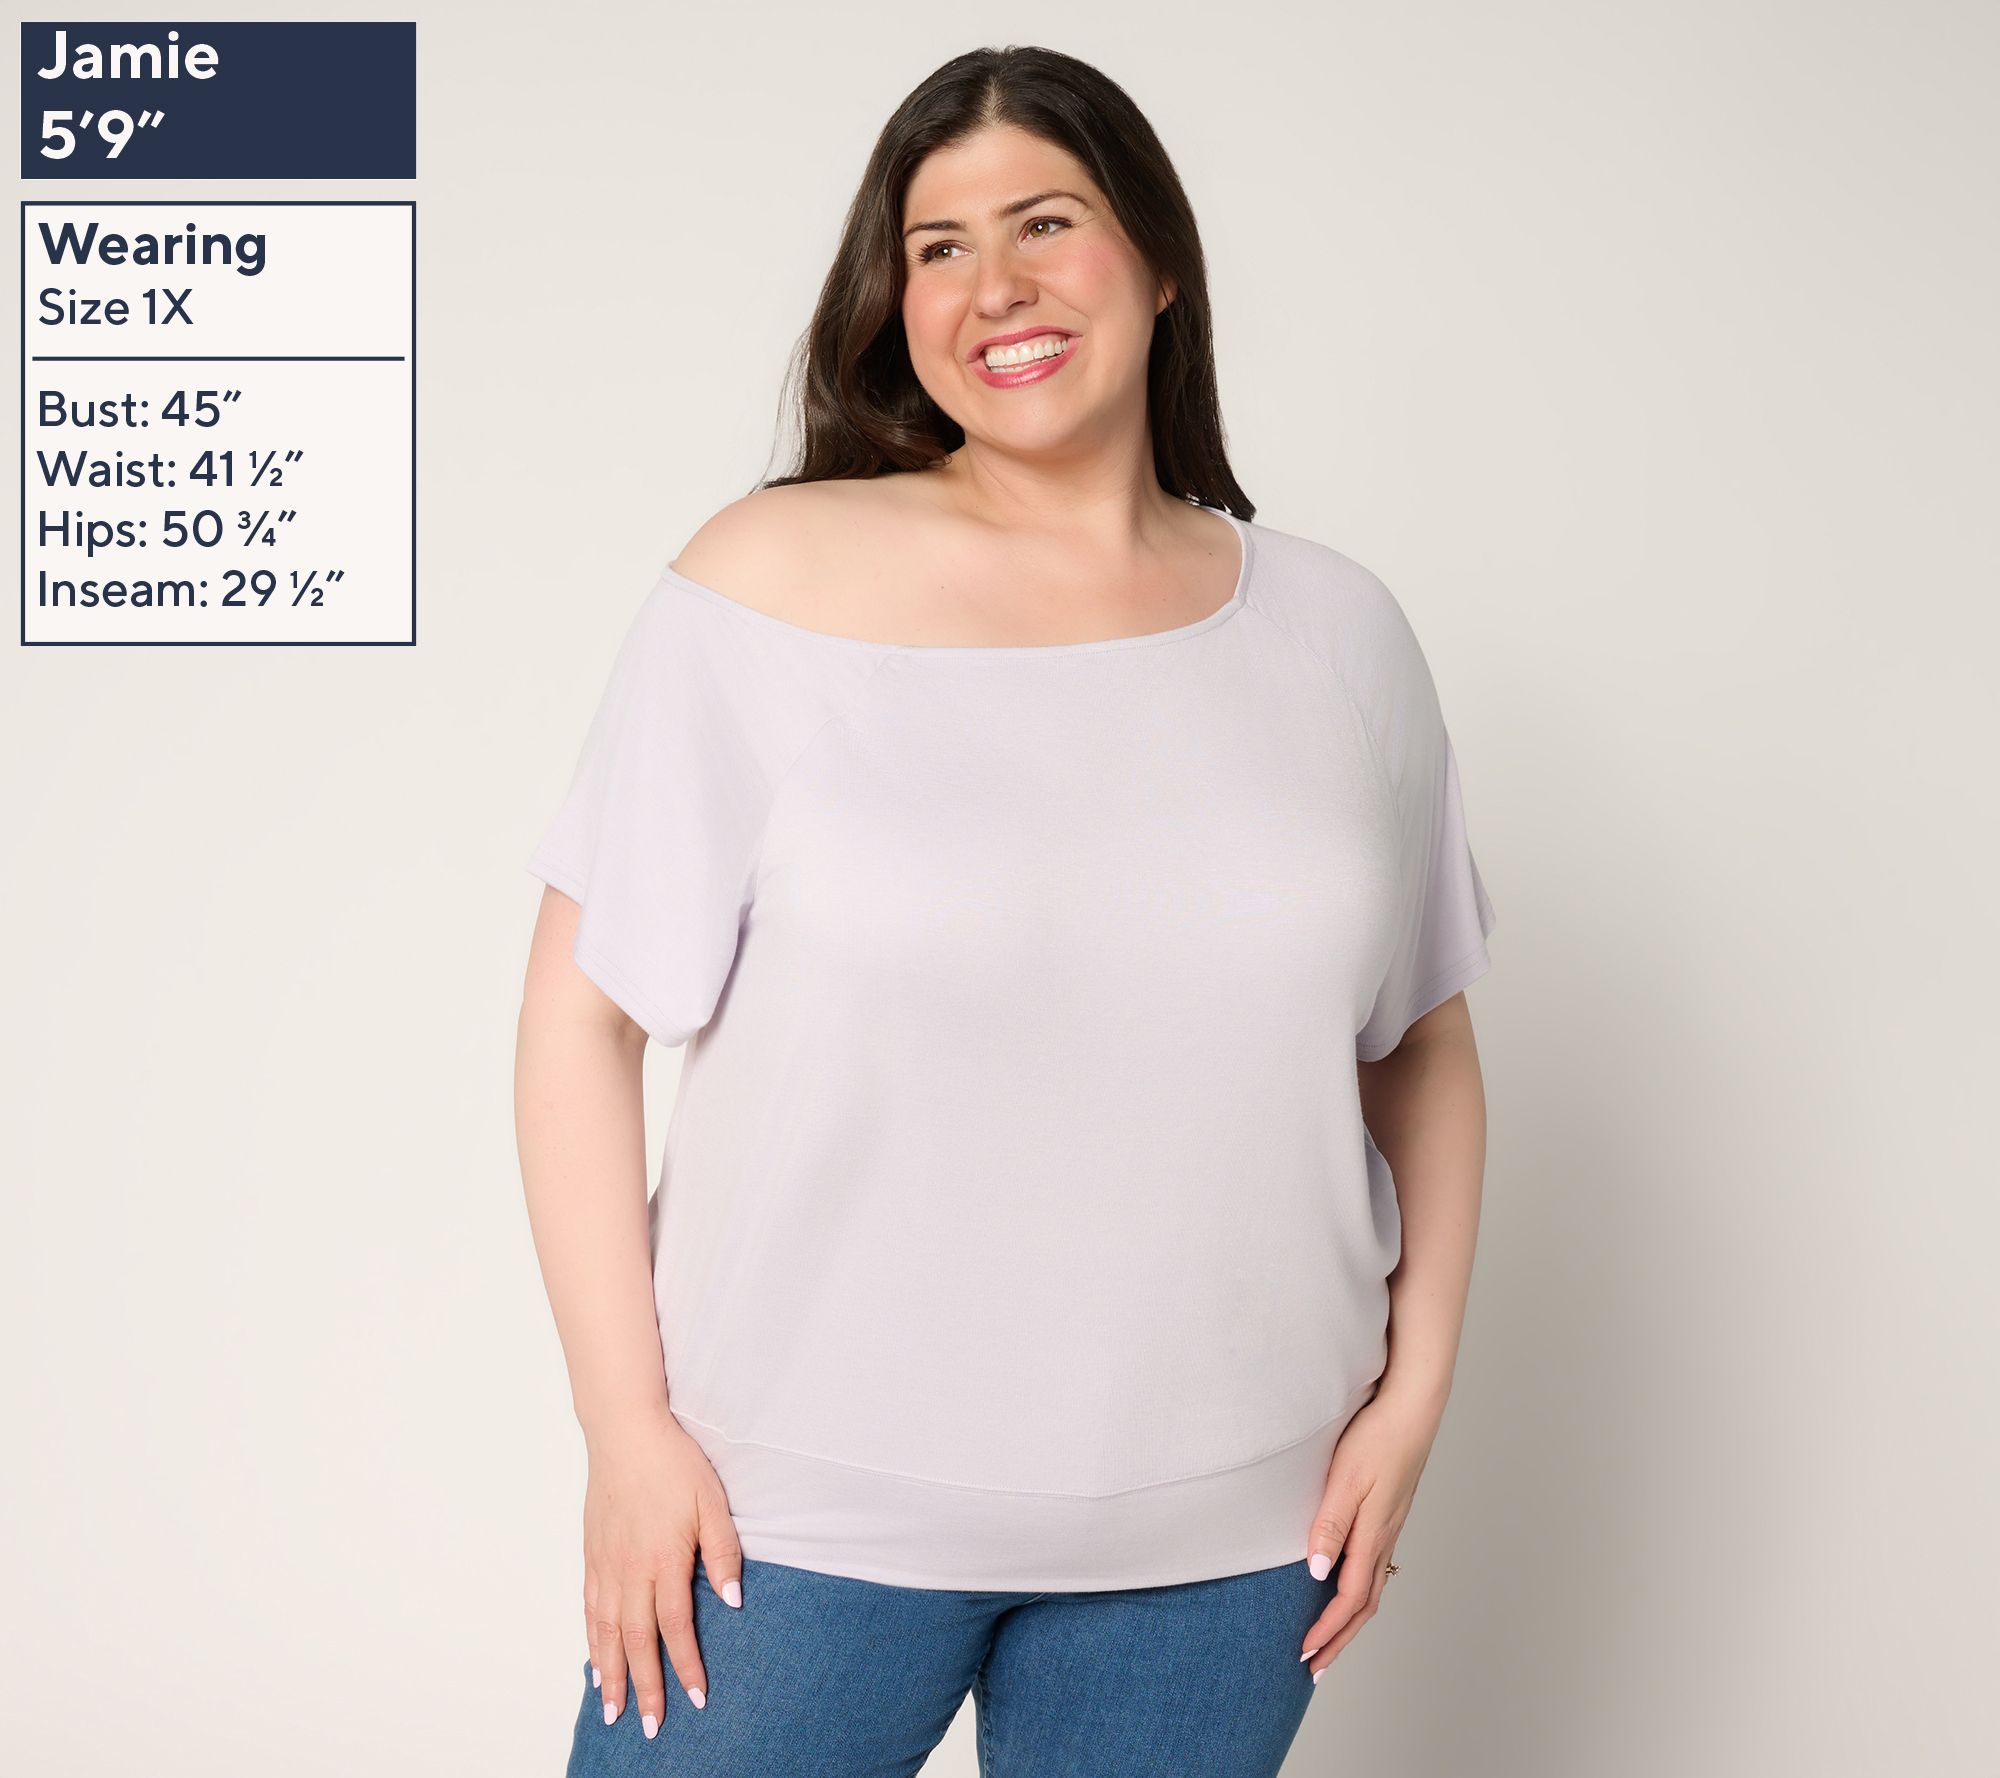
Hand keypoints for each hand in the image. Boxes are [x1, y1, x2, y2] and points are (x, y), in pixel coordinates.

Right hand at [582, 1405, 744, 1738]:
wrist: (625, 1432)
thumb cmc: (674, 1463)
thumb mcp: (713, 1502)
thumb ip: (723, 1552)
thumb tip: (732, 1600)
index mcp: (664, 1561)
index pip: (675, 1628)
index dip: (686, 1667)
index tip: (696, 1699)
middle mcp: (630, 1571)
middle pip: (635, 1641)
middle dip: (644, 1687)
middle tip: (648, 1727)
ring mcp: (606, 1564)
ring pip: (605, 1632)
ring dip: (610, 1675)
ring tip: (613, 1710)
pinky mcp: (591, 1555)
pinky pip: (589, 1609)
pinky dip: (590, 1641)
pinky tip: (593, 1662)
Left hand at [1299, 1386, 1442, 1680]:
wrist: (1412, 1408)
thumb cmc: (1377, 1437)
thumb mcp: (1345, 1479)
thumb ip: (1331, 1525)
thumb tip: (1318, 1573)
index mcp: (1374, 1535)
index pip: (1349, 1598)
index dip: (1327, 1629)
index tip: (1305, 1653)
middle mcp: (1385, 1538)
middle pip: (1364, 1606)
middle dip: (1340, 1639)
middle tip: (1316, 1667)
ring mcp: (1390, 1527)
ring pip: (1372, 1588)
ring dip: (1350, 1620)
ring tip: (1331, 1639)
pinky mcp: (1390, 1514)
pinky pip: (1375, 1567)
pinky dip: (1360, 1592)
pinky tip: (1348, 1587)